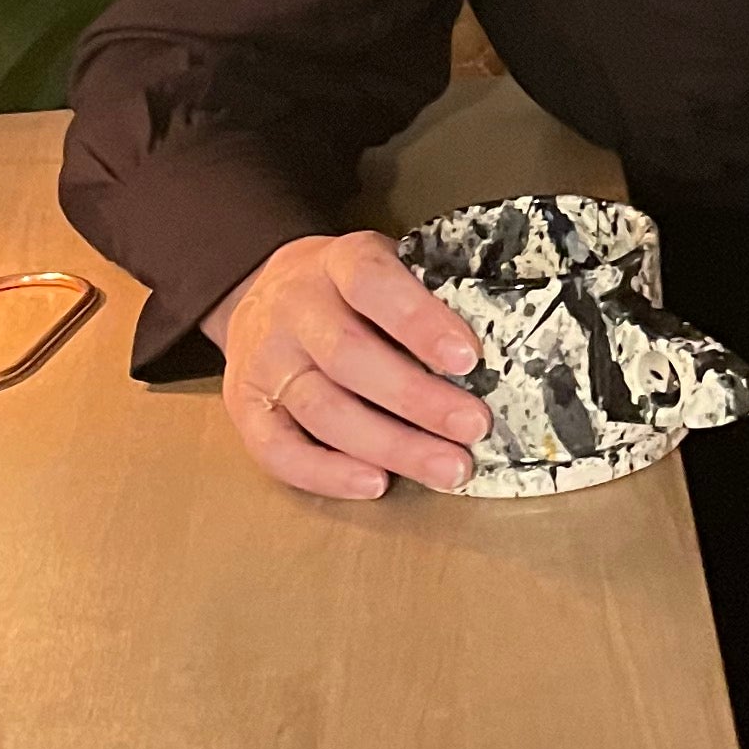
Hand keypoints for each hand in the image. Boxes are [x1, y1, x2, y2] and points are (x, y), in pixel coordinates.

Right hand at [214, 231, 490, 504]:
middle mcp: (293, 309)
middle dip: (418, 399)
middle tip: (474, 427)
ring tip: (448, 469)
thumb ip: (428, 296)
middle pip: (350, 357)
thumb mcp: (388, 268)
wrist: (265, 293)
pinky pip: (278, 449)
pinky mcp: (244, 407)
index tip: (469, 357)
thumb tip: (503, 350)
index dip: (420, 321)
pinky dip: (328, 473)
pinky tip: (376, 485)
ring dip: (391, 446)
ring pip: (324, 410)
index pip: (373, 284)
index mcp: (336, 263)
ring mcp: (264, 360)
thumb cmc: (353, 292)